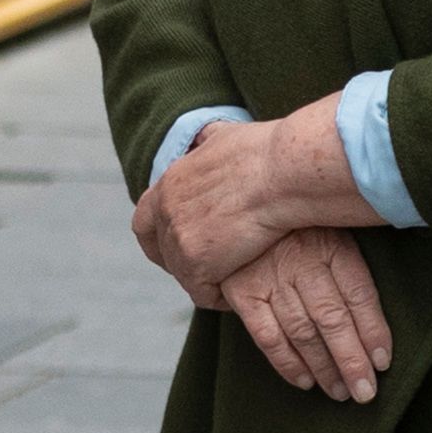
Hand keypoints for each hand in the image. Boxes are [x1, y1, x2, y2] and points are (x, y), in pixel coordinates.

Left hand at [134, 96, 373, 304]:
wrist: (286, 171)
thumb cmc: (270, 152)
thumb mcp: (228, 135)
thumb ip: (209, 140)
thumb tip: (206, 137)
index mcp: (171, 181)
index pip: (145, 218)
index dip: (160, 234)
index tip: (181, 241)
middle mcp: (167, 211)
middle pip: (161, 249)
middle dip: (183, 259)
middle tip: (213, 265)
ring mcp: (179, 239)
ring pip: (184, 273)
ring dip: (207, 278)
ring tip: (235, 278)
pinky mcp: (198, 264)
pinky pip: (203, 293)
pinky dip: (220, 297)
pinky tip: (241, 292)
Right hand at [219, 229, 393, 402]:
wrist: (240, 204)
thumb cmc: (301, 226)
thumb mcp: (332, 227)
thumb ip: (351, 261)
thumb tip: (381, 310)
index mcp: (333, 245)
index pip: (360, 293)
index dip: (374, 330)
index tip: (383, 361)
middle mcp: (303, 262)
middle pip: (333, 318)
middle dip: (351, 359)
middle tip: (366, 392)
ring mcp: (271, 279)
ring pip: (303, 331)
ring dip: (324, 366)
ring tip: (341, 392)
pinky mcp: (244, 293)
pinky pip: (267, 335)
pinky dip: (287, 362)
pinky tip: (306, 381)